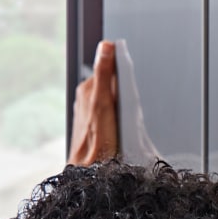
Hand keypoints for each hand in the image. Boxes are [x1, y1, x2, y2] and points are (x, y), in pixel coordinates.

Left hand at [69, 40, 118, 163]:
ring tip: (125, 120)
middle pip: (111, 83)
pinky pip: (108, 112)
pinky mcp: (93, 123)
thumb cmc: (98, 142)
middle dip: (124, 90)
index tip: (131, 83)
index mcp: (89, 89)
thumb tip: (106, 45)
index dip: (124, 74)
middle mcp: (86, 97)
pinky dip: (118, 116)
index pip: (110, 69)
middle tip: (130, 108)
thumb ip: (105, 73)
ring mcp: (88, 111)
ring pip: (110, 98)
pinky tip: (121, 127)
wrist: (90, 172)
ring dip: (122, 104)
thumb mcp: (104, 103)